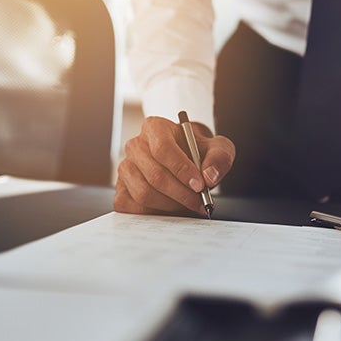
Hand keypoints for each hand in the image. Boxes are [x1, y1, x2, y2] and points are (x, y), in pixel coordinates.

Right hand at [114, 116, 234, 215]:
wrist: (187, 161)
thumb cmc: (198, 152)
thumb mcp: (217, 148)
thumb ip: (219, 158)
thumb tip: (209, 177)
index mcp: (154, 127)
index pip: (162, 149)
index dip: (181, 169)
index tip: (200, 185)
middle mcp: (135, 146)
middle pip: (154, 175)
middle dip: (181, 193)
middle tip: (200, 202)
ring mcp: (125, 168)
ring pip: (143, 193)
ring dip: (171, 205)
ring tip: (188, 204)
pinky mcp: (121, 189)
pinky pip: (133, 207)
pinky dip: (155, 213)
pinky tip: (171, 208)